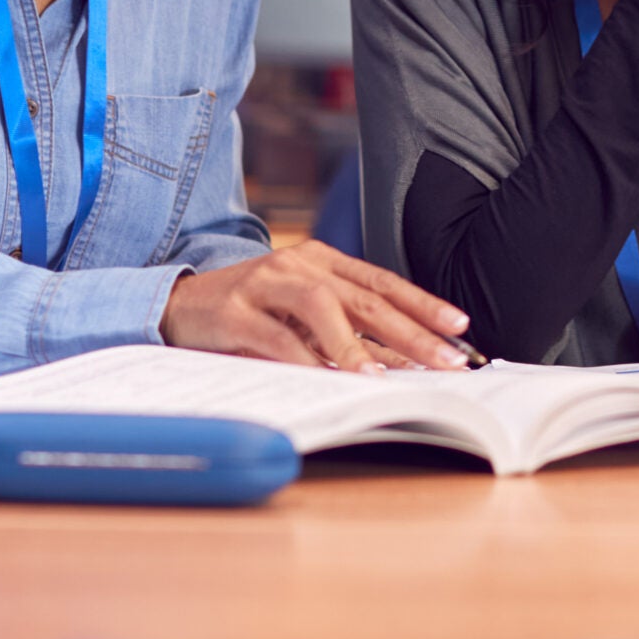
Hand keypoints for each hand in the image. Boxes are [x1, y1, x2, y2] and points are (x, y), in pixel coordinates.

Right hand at [160, 243, 470, 372]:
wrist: (178, 303)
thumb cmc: (251, 313)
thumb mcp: (302, 315)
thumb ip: (346, 330)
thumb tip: (402, 360)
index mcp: (320, 260)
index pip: (382, 281)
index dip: (423, 303)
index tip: (460, 327)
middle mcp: (297, 264)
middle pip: (364, 297)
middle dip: (410, 330)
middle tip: (445, 359)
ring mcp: (264, 283)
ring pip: (322, 307)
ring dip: (357, 345)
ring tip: (385, 376)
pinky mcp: (234, 311)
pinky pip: (277, 336)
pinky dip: (306, 358)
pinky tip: (328, 378)